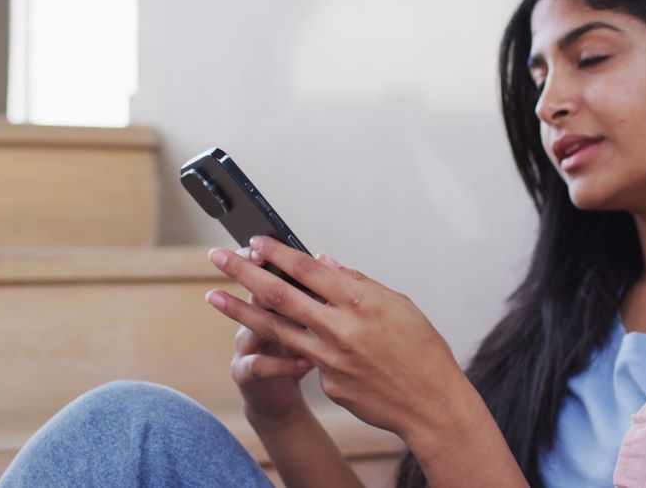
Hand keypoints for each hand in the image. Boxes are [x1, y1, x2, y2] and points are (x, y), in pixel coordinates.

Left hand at [205, 237, 474, 441]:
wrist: (431, 403)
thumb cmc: (422, 350)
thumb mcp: (398, 304)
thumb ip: (357, 283)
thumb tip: (323, 262)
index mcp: (360, 301)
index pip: (308, 269)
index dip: (277, 253)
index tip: (255, 241)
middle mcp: (340, 328)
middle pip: (280, 294)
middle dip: (244, 272)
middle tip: (218, 256)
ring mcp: (330, 359)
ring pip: (275, 328)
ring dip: (240, 310)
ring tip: (214, 295)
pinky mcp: (327, 383)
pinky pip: (306, 357)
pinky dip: (294, 344)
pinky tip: (286, 337)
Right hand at [218, 248, 314, 422]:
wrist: (276, 400)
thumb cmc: (300, 355)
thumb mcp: (310, 323)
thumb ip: (316, 296)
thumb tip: (325, 262)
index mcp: (274, 305)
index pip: (272, 273)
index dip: (273, 257)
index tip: (274, 241)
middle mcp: (254, 320)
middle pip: (256, 291)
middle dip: (250, 271)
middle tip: (256, 256)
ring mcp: (246, 346)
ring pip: (253, 326)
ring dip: (261, 316)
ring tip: (287, 313)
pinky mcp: (244, 374)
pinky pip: (258, 366)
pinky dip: (283, 363)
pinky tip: (303, 363)